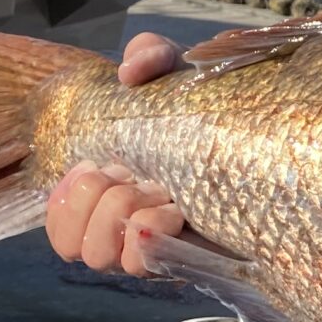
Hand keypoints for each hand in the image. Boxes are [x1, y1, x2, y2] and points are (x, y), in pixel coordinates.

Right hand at [46, 33, 185, 274]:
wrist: (263, 146)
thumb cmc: (206, 111)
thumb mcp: (176, 74)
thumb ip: (149, 55)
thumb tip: (130, 73)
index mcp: (106, 189)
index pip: (57, 221)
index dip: (64, 202)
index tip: (94, 166)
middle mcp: (121, 224)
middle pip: (72, 245)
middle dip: (98, 203)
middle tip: (133, 177)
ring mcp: (149, 246)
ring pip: (99, 258)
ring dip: (123, 218)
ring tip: (160, 193)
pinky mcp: (181, 260)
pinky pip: (140, 266)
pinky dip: (150, 236)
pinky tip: (178, 213)